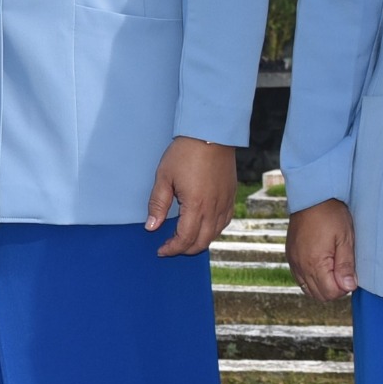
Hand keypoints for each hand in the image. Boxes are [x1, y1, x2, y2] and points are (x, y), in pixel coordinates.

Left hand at [146, 137, 235, 256]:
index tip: (161, 250)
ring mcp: (225, 203)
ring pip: (214, 234)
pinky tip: (202, 226)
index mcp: (196, 206)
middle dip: (184, 249)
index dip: (172, 249)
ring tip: (184, 238)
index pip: (184, 239)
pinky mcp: (231, 196)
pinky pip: (224, 222)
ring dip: (199, 241)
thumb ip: (158, 205)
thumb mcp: (164, 178)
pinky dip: (212, 230)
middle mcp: (213, 208)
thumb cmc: (185, 153)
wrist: (211, 133)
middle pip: (201, 242)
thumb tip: (151, 227)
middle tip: (170, 246)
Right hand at [288, 199, 358, 301]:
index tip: (349, 274)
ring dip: (322, 285)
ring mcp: (294, 262)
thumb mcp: (345, 238)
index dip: (343, 288)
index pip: (330, 293)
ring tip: (333, 269)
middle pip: (318, 295)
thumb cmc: (330, 214)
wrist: (311, 197)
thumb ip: (346, 265)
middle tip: (343, 272)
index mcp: (315, 263)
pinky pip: (300, 279)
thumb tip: (348, 287)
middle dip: (333, 289)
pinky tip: (321, 266)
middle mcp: (301, 266)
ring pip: (308, 289)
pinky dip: (311, 279)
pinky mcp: (291, 257)